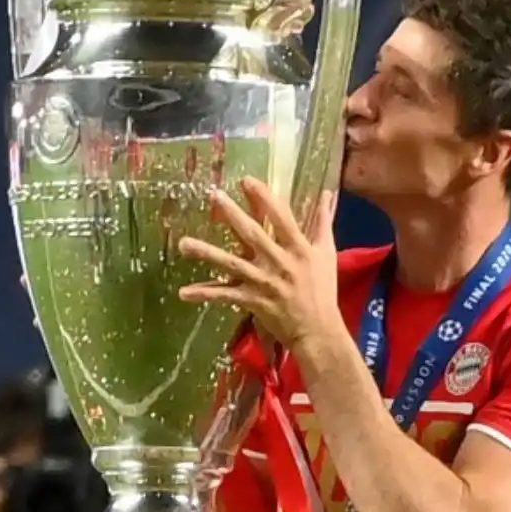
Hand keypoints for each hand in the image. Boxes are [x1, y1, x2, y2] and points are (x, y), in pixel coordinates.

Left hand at [178, 180, 343, 352]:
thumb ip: (323, 221)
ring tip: (183, 244)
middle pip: (253, 235)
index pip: (282, 219)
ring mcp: (264, 283)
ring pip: (231, 265)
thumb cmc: (323, 290)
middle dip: (233, 215)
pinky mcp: (252, 301)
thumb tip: (326, 192)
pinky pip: (225, 296)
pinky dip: (205, 294)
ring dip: (207, 253)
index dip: (265, 198)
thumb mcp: (327, 253)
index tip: (247, 180)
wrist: (318, 331)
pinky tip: (183, 293)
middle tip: (213, 196)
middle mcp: (280, 263)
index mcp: (299, 249)